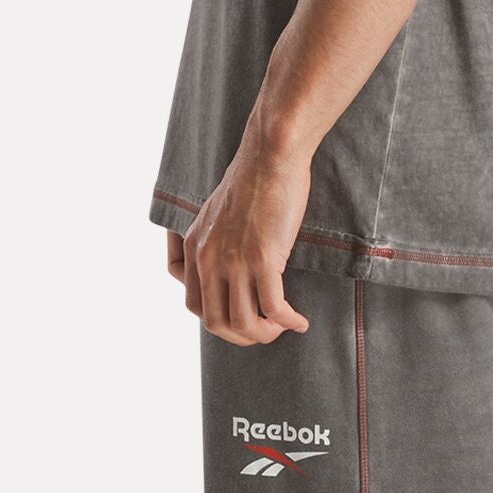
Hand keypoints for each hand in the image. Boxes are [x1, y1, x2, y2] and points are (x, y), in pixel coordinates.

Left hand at [178, 142, 311, 344]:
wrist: (271, 155)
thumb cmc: (254, 179)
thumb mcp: (218, 213)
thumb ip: (216, 241)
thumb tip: (229, 267)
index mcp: (194, 247)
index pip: (192, 306)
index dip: (217, 322)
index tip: (239, 319)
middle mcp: (208, 258)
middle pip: (215, 323)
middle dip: (241, 337)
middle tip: (264, 331)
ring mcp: (234, 261)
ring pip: (243, 323)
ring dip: (265, 334)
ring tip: (283, 327)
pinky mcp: (263, 259)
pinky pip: (274, 309)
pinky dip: (288, 322)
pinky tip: (300, 322)